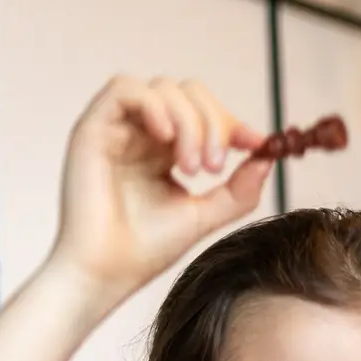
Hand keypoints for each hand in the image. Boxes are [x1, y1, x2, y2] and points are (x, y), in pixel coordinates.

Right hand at [45, 75, 271, 310]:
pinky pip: (124, 88)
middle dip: (214, 122)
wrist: (106, 272)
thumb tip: (268, 156)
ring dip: (189, 121)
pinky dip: (154, 105)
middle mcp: (141, 135)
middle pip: (188, 93)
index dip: (232, 122)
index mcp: (165, 151)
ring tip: (190, 168)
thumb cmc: (147, 249)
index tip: (257, 143)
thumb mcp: (205, 215)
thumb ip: (239, 189)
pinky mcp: (92, 128)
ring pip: (163, 88)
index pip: (203, 113)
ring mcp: (117, 129)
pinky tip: (166, 139)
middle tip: (214, 168)